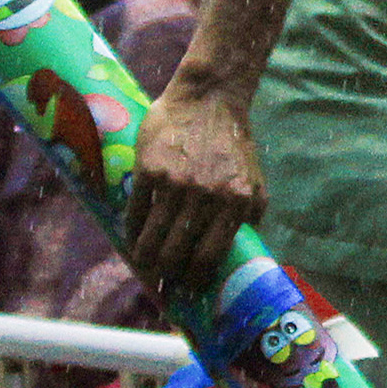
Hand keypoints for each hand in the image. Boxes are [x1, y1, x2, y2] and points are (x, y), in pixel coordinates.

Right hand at [118, 78, 264, 296]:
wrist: (209, 99)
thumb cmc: (232, 143)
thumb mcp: (253, 180)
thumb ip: (250, 215)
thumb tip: (243, 250)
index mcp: (234, 203)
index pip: (209, 257)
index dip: (195, 279)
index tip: (188, 289)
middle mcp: (205, 196)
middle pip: (177, 252)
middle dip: (168, 273)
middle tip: (163, 281)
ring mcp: (175, 183)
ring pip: (153, 236)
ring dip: (146, 257)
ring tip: (144, 264)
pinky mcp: (149, 169)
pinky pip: (136, 210)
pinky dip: (133, 229)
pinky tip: (132, 237)